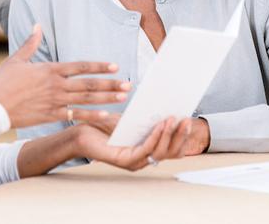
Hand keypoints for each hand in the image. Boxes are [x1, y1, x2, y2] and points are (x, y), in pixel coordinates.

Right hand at [0, 24, 131, 127]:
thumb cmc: (3, 82)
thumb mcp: (16, 59)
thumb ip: (31, 43)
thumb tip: (38, 25)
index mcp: (49, 69)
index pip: (80, 66)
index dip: (98, 66)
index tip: (114, 67)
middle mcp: (56, 85)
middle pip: (89, 84)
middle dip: (110, 84)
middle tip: (128, 85)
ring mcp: (55, 101)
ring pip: (86, 99)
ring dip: (107, 99)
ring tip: (123, 98)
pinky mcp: (51, 115)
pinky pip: (75, 115)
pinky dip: (91, 116)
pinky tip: (106, 116)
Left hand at [73, 117, 193, 170]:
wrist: (80, 131)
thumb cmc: (103, 125)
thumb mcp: (131, 119)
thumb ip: (148, 118)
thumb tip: (168, 105)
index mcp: (146, 150)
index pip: (173, 149)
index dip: (183, 136)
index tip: (188, 118)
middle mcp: (143, 160)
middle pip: (171, 153)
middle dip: (181, 136)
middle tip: (186, 119)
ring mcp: (135, 162)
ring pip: (160, 152)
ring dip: (169, 135)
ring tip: (173, 119)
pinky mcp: (124, 161)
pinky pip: (145, 150)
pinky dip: (154, 137)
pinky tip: (159, 125)